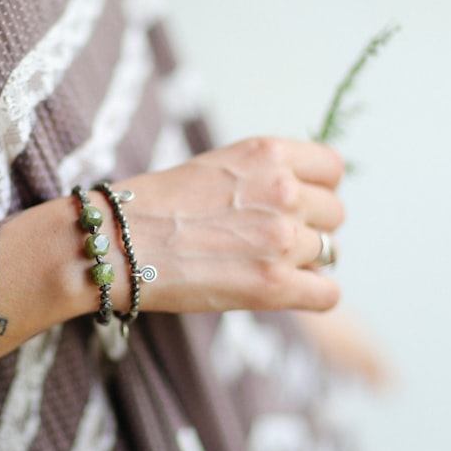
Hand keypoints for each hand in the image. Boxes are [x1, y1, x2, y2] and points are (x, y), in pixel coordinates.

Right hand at [119, 137, 344, 313]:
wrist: (116, 243)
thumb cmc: (154, 206)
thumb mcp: (217, 166)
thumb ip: (263, 176)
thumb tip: (300, 199)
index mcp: (269, 153)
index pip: (332, 167)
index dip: (317, 189)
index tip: (297, 205)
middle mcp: (284, 191)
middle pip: (334, 213)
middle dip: (310, 228)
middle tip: (269, 242)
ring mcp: (282, 239)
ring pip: (330, 253)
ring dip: (303, 263)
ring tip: (261, 266)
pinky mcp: (274, 285)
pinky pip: (327, 294)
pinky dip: (311, 296)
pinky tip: (281, 293)